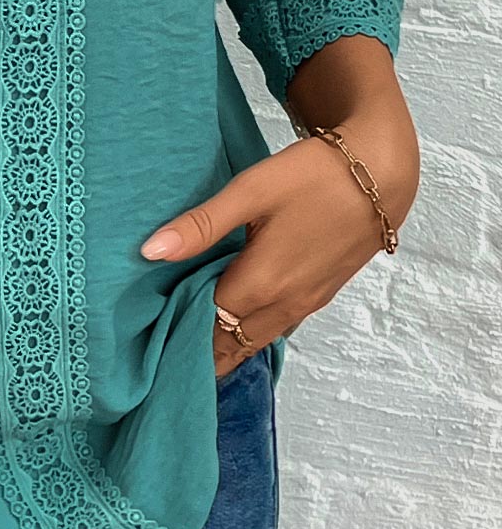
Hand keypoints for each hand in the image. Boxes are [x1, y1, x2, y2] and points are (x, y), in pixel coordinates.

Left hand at [139, 115, 418, 378]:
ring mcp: (306, 305)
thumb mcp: (252, 191)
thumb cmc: (314, 177)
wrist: (382, 175)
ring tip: (184, 342)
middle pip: (230, 346)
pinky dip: (247, 333)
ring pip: (254, 341)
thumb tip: (148, 252)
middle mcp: (283, 306)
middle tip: (157, 350)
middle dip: (195, 352)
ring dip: (222, 346)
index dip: (174, 335)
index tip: (144, 339)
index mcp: (260, 284)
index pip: (205, 328)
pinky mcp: (319, 297)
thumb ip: (201, 225)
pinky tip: (230, 320)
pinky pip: (275, 329)